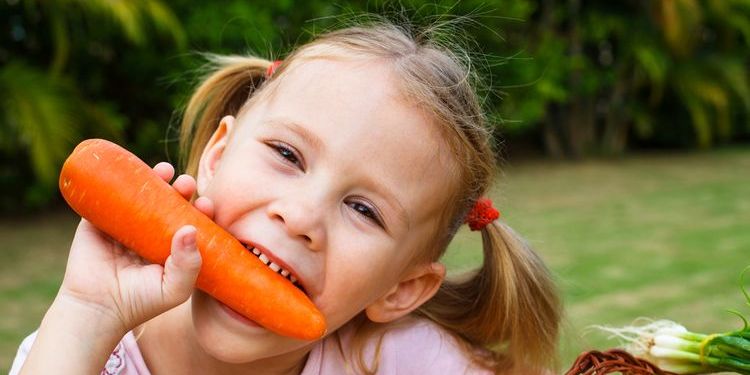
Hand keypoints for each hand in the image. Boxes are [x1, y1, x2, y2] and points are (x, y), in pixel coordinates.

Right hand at [56, 162, 214, 333]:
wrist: (97, 308)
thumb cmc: (141, 302)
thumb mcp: (174, 289)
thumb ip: (189, 265)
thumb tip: (190, 229)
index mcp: (172, 245)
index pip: (191, 220)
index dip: (201, 209)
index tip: (206, 205)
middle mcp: (150, 232)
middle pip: (169, 202)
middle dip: (182, 189)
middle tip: (187, 184)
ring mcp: (125, 223)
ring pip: (142, 194)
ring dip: (155, 178)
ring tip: (166, 171)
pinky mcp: (99, 219)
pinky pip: (109, 195)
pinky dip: (119, 179)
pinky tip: (130, 169)